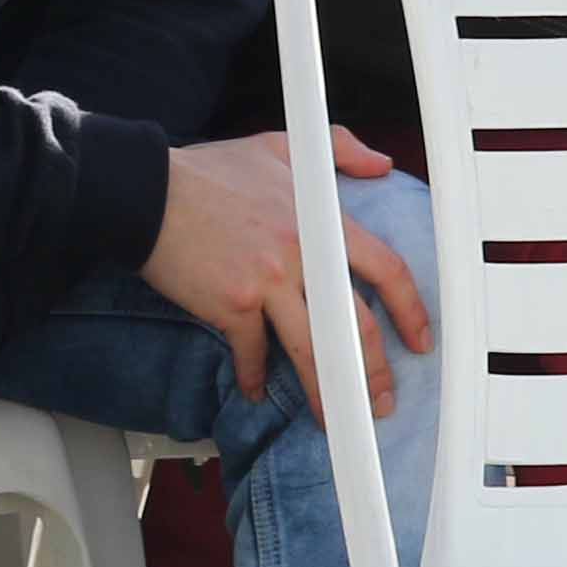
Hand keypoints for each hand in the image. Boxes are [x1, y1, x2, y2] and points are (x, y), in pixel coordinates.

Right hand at [140, 128, 428, 413]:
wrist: (147, 191)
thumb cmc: (208, 172)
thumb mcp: (280, 146)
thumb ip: (340, 149)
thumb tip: (380, 165)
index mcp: (319, 218)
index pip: (385, 267)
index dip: (410, 309)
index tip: (419, 339)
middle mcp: (301, 252)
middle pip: (355, 324)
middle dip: (374, 371)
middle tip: (380, 400)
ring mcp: (267, 282)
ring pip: (312, 350)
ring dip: (328, 392)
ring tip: (336, 419)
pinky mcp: (232, 304)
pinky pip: (253, 353)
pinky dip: (253, 376)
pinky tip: (255, 389)